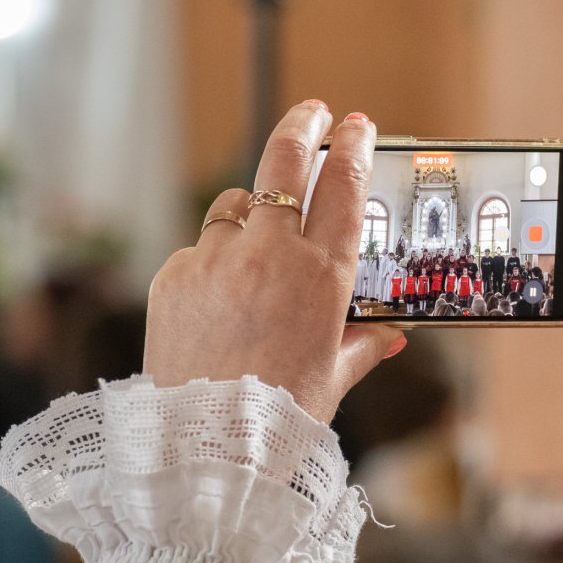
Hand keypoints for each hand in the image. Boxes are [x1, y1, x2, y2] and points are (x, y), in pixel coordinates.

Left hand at [143, 101, 405, 422]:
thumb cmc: (280, 419)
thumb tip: (389, 336)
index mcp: (322, 276)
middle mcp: (269, 256)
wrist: (208, 451)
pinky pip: (199, 253)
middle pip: (284, 161)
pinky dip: (213, 267)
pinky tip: (220, 305)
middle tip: (314, 112)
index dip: (353, 146)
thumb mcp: (333, 378)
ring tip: (258, 246)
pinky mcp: (173, 277)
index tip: (358, 126)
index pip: (344, 185)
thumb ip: (362, 346)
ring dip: (251, 214)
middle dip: (303, 125)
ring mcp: (216, 262)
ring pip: (235, 207)